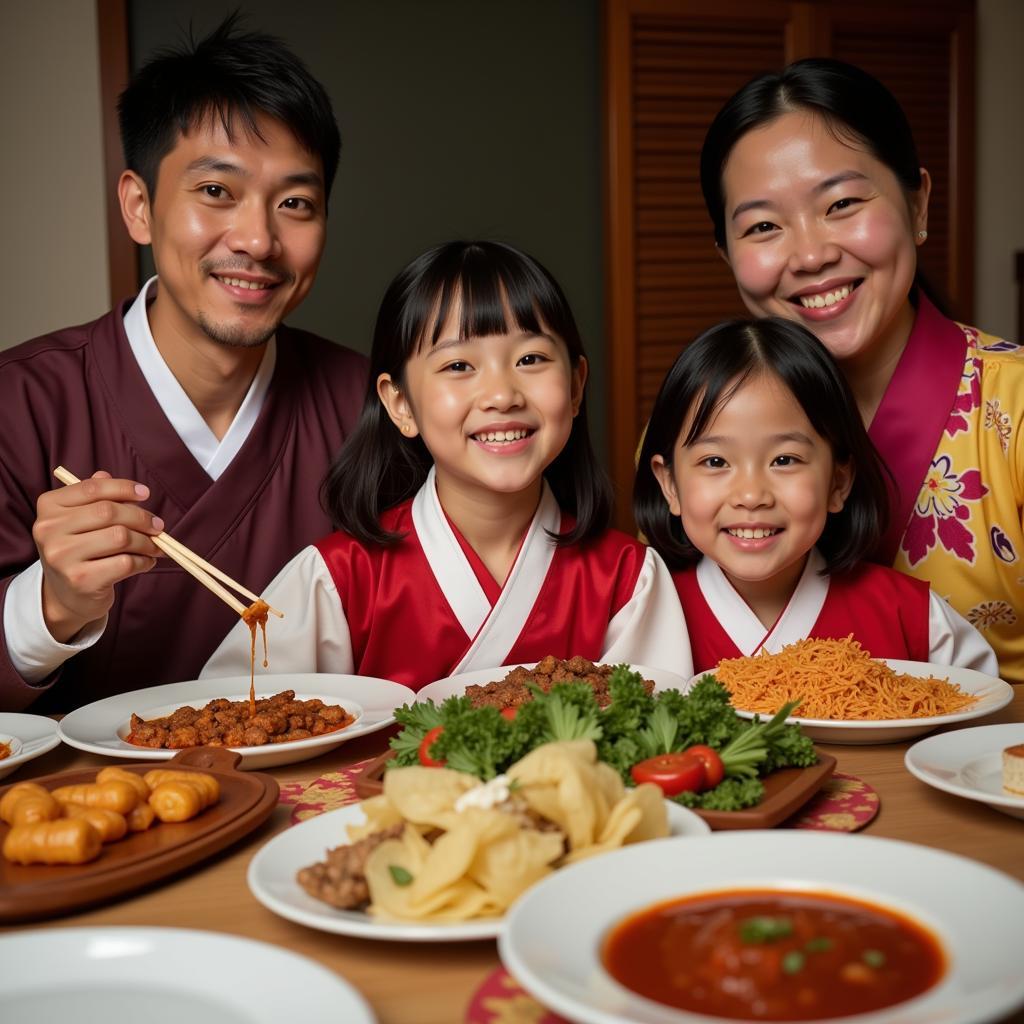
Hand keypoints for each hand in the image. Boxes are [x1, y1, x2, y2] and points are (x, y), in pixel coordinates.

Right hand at [32, 472, 163, 642]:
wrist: (67, 595)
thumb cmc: (81, 550)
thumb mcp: (82, 521)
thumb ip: (102, 500)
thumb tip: (133, 491)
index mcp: (49, 507)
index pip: (92, 488)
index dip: (123, 487)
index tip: (145, 494)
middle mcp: (49, 530)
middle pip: (109, 512)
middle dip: (142, 518)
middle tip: (158, 526)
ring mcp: (62, 556)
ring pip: (121, 537)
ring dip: (147, 542)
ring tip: (154, 546)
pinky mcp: (80, 580)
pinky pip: (126, 562)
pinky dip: (144, 561)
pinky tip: (145, 562)